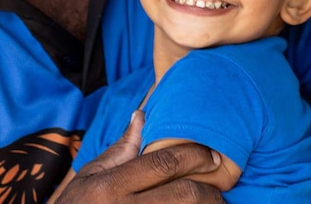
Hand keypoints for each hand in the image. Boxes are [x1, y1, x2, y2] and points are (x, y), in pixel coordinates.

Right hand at [54, 111, 224, 202]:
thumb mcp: (91, 176)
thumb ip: (120, 151)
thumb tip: (142, 116)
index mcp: (111, 185)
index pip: (163, 163)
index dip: (194, 156)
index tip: (212, 156)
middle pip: (184, 194)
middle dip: (209, 192)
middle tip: (219, 189)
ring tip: (213, 203)